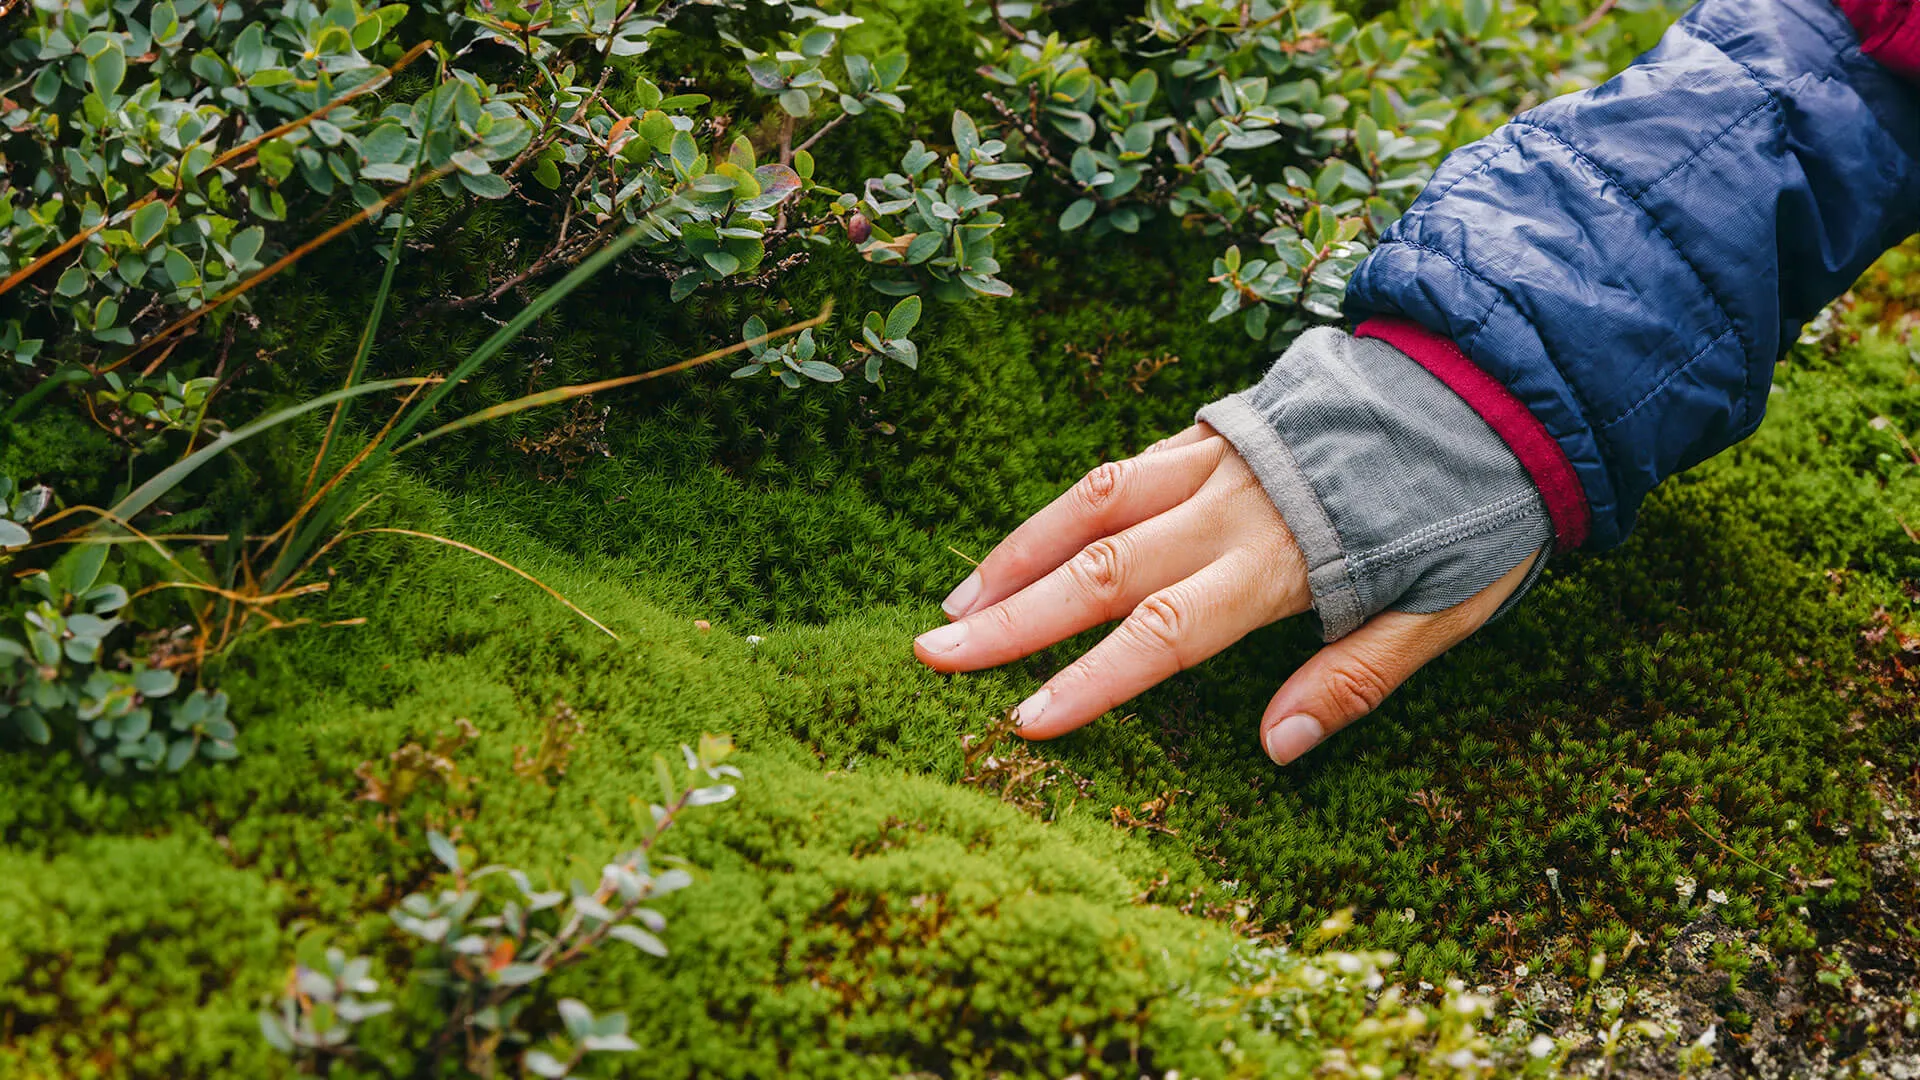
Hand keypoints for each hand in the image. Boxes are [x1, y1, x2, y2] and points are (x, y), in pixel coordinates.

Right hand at [913, 423, 1538, 764]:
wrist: (1495, 379)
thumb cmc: (1477, 506)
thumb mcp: (1448, 607)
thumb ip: (1357, 677)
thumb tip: (1275, 748)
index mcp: (1287, 560)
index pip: (1166, 632)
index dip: (1091, 680)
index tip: (1022, 720)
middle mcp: (1233, 506)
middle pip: (1101, 567)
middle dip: (1012, 617)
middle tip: (931, 652)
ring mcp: (1217, 459)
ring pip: (1093, 504)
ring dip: (1016, 555)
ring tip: (953, 601)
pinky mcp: (1214, 430)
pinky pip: (1120, 468)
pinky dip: (1060, 508)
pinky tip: (1024, 543)